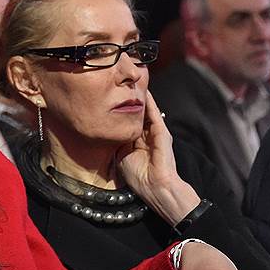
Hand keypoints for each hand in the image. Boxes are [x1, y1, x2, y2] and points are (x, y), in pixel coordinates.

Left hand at [116, 91, 200, 224]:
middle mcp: (146, 135)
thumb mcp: (121, 157)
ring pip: (145, 111)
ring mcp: (155, 133)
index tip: (109, 98)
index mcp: (136, 142)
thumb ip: (118, 143)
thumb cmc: (139, 177)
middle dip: (129, 100)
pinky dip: (149, 103)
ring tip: (133, 82)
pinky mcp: (162, 133)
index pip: (127, 122)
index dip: (119, 111)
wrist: (155, 187)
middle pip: (136, 113)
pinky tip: (144, 91)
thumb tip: (107, 131)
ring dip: (140, 98)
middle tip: (121, 84)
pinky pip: (154, 114)